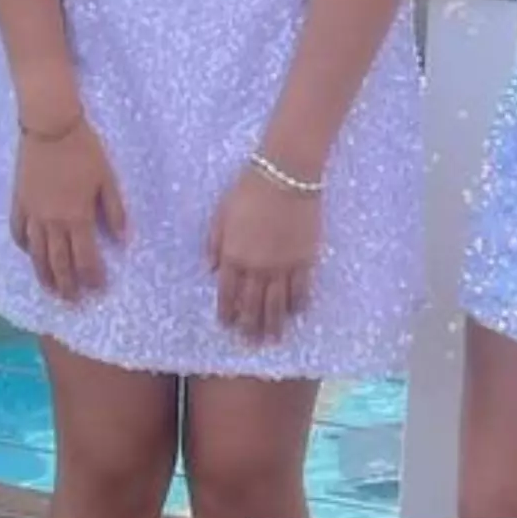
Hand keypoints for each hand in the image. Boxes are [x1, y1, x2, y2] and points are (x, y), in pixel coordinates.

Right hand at [11, 118, 126, 301]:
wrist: (51, 127)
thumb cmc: (84, 150)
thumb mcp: (107, 178)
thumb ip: (115, 210)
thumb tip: (124, 239)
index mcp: (77, 216)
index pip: (85, 258)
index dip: (92, 276)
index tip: (98, 288)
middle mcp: (52, 222)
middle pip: (59, 263)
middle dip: (68, 285)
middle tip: (74, 301)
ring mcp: (32, 214)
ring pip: (36, 254)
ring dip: (45, 276)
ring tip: (52, 291)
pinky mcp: (20, 202)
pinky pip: (19, 232)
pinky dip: (24, 248)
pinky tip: (29, 255)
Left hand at [208, 167, 320, 342]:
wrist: (286, 174)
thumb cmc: (249, 187)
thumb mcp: (222, 212)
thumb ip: (214, 242)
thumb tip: (211, 270)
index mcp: (233, 255)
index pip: (227, 293)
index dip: (227, 312)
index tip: (227, 326)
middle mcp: (257, 266)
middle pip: (252, 305)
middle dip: (249, 327)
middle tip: (249, 343)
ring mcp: (282, 265)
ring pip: (277, 304)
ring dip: (274, 325)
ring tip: (273, 340)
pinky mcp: (304, 258)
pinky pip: (301, 289)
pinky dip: (299, 304)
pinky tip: (297, 313)